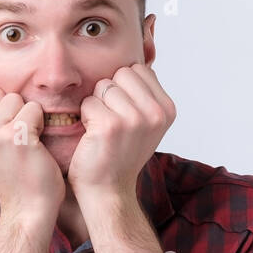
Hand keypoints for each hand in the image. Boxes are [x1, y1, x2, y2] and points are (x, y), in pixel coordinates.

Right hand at [0, 86, 63, 221]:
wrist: (27, 205)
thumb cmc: (9, 173)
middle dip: (9, 109)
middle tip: (12, 140)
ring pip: (14, 97)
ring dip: (25, 116)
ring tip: (22, 142)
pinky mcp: (15, 136)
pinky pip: (33, 108)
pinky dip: (39, 123)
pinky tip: (34, 145)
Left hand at [68, 63, 175, 200]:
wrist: (108, 191)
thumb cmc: (120, 155)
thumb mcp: (146, 123)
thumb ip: (144, 94)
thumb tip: (136, 61)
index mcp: (167, 109)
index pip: (139, 70)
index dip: (124, 88)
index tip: (124, 114)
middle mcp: (156, 113)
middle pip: (121, 73)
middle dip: (110, 93)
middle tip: (112, 122)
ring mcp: (135, 119)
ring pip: (103, 86)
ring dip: (96, 106)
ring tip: (103, 130)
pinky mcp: (111, 126)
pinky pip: (89, 102)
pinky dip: (85, 117)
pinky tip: (93, 137)